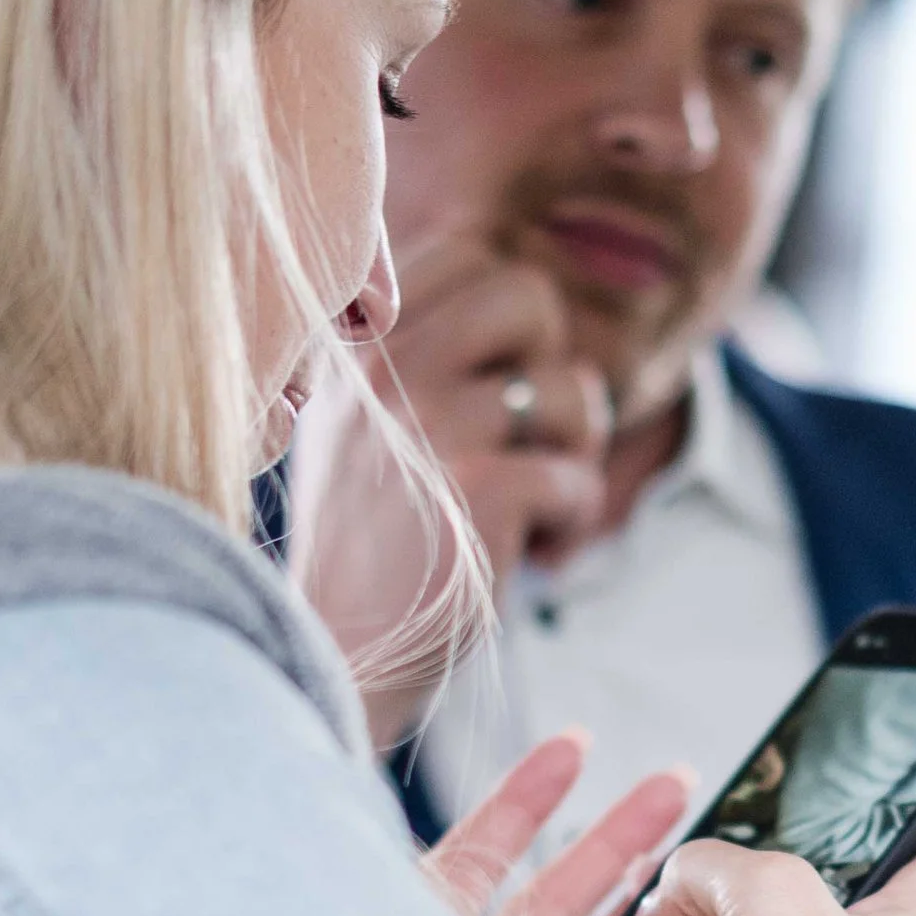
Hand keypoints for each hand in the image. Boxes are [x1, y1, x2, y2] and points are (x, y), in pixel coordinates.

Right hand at [294, 237, 609, 745]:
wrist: (339, 660)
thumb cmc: (369, 556)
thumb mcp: (367, 432)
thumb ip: (420, 356)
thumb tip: (528, 295)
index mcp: (355, 346)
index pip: (467, 255)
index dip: (512, 323)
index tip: (493, 395)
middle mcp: (382, 369)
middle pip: (528, 294)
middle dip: (553, 370)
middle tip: (529, 439)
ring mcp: (427, 423)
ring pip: (571, 385)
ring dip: (576, 452)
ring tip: (536, 504)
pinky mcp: (477, 488)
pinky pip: (576, 474)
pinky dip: (574, 519)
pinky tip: (536, 550)